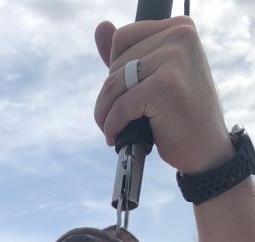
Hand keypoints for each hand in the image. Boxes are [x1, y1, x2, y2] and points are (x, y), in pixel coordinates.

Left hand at [94, 17, 230, 175]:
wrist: (206, 149)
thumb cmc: (179, 115)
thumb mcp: (154, 77)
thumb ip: (128, 53)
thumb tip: (101, 27)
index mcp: (179, 27)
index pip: (122, 39)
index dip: (115, 71)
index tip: (125, 94)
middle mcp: (179, 36)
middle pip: (115, 63)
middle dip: (109, 97)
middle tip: (118, 119)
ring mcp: (174, 58)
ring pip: (114, 84)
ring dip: (105, 113)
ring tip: (114, 129)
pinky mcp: (165, 85)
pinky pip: (120, 106)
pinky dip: (112, 126)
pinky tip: (118, 137)